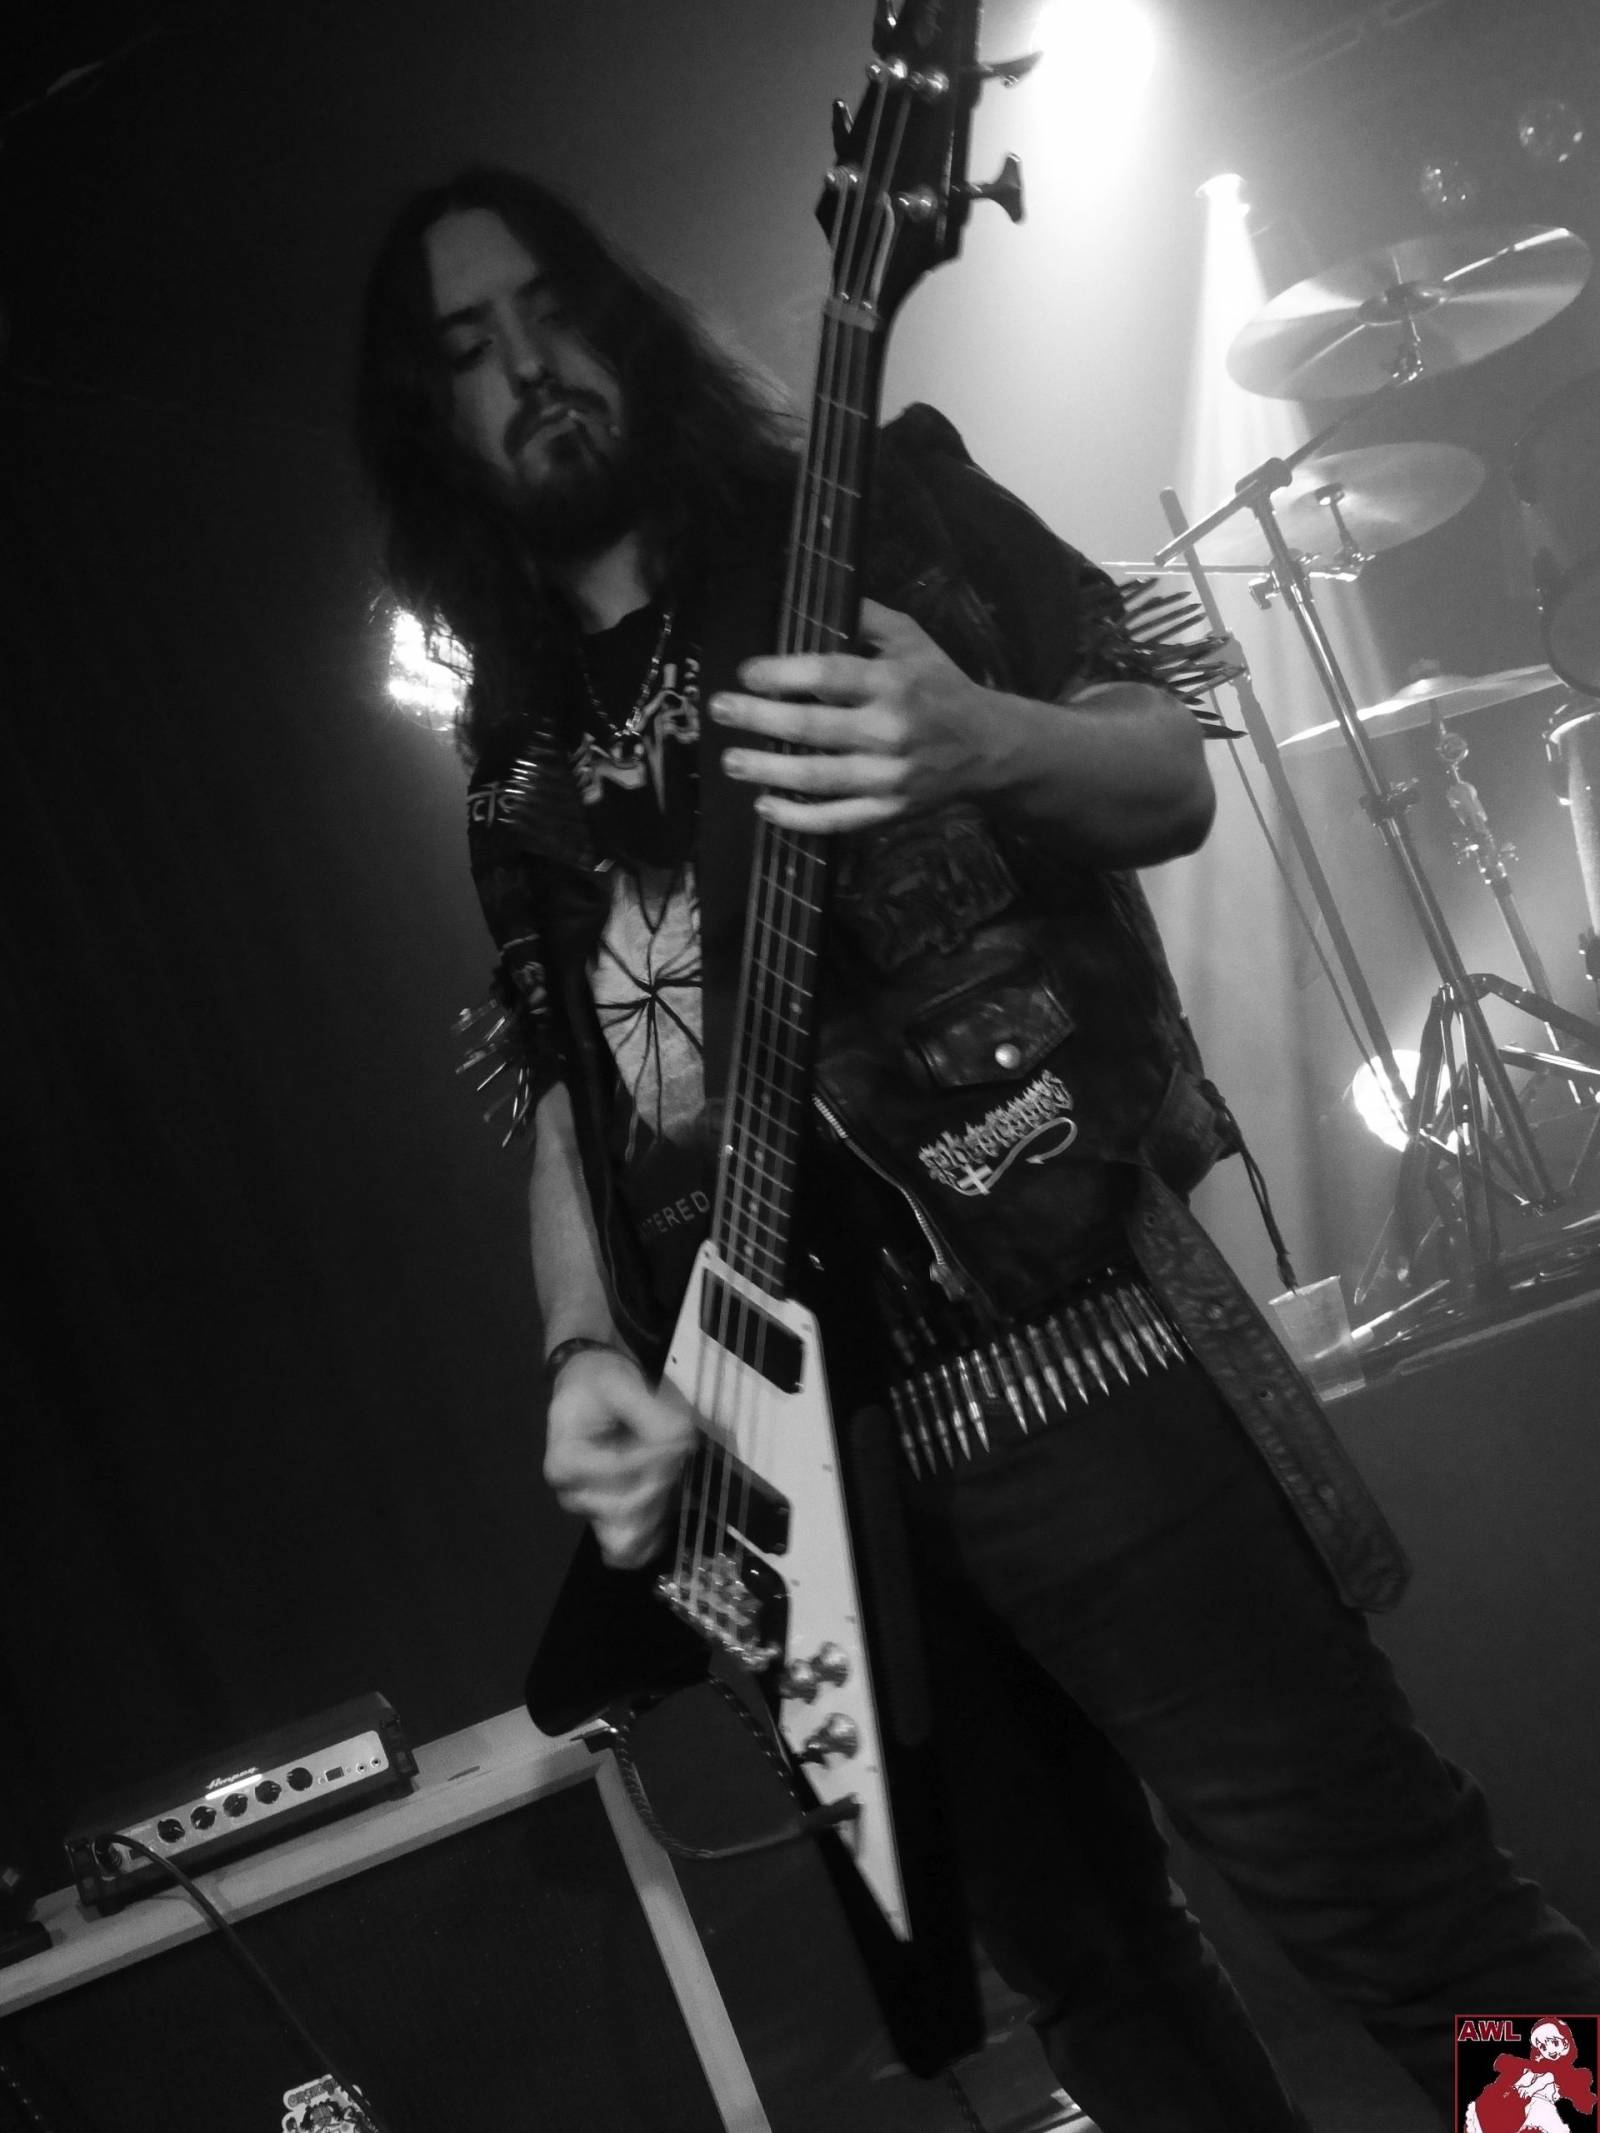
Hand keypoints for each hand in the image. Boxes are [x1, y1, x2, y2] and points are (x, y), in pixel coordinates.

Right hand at [542, 1349, 695, 1567]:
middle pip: (627, 1507)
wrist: (590, 1392)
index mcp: (564, 1461)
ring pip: (632, 1535)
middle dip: (662, 1478)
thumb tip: (681, 1442)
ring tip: (669, 1470)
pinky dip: (656, 1532)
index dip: (656, 1456)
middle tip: (677, 1449)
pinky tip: (670, 1503)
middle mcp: (572, 1494)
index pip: (619, 1471)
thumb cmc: (598, 1385)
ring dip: (662, 1503)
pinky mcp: (610, 1523)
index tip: (680, 1436)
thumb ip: (650, 1413)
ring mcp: (591, 1513)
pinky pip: (632, 1552)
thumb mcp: (620, 1383)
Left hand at [711, 598, 1010, 833]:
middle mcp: (890, 730)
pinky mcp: (889, 811)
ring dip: (766, 770)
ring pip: (816, 778)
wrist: (989, 747)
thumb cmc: (940, 686)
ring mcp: (888, 777)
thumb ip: (865, 618)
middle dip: (757, 719)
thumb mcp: (912, 639)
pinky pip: (836, 819)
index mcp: (893, 683)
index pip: (827, 675)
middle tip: (720, 711)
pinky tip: (764, 807)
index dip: (780, 674)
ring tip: (731, 760)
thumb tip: (815, 597)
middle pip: (811, 728)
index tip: (746, 673)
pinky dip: (797, 818)